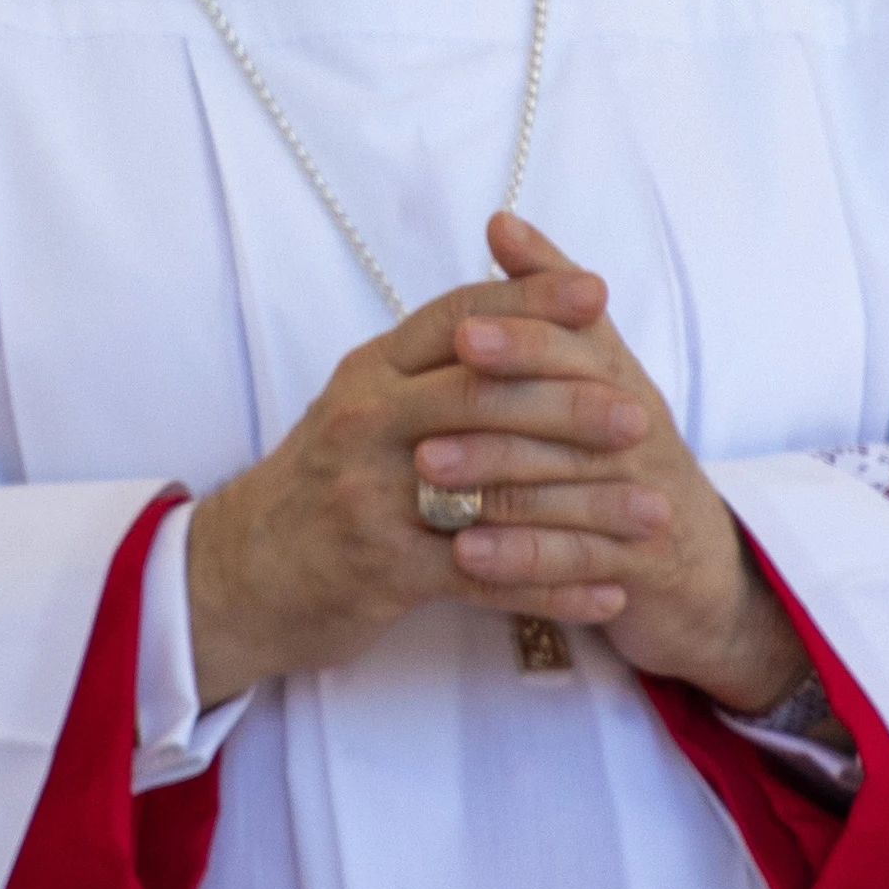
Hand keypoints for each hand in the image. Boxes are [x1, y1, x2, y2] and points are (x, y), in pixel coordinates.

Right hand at [183, 250, 660, 698]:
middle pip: (482, 395)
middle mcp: (369, 422)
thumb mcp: (360, 405)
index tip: (598, 294)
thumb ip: (428, 361)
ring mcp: (373, 496)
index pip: (457, 318)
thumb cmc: (320, 484)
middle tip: (641, 418)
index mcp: (371, 372)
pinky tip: (609, 594)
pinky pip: (487, 576)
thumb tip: (507, 306)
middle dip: (571, 404)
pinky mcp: (383, 570)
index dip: (529, 301)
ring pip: (496, 490)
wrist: (236, 574)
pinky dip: (554, 586)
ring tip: (652, 512)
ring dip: (585, 507)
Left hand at [422, 216, 806, 711]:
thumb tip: (499, 220)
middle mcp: (634, 427)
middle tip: (427, 407)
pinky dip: (521, 557)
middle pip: (568, 408)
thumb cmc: (621, 448)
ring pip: (562, 482)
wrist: (693, 560)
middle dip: (496, 404)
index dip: (523, 336)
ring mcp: (638, 496)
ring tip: (427, 475)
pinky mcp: (635, 562)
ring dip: (493, 478)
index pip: (575, 343)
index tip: (464, 333)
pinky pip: (575, 557)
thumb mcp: (593, 367)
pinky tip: (466, 555)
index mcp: (614, 373)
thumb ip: (544, 298)